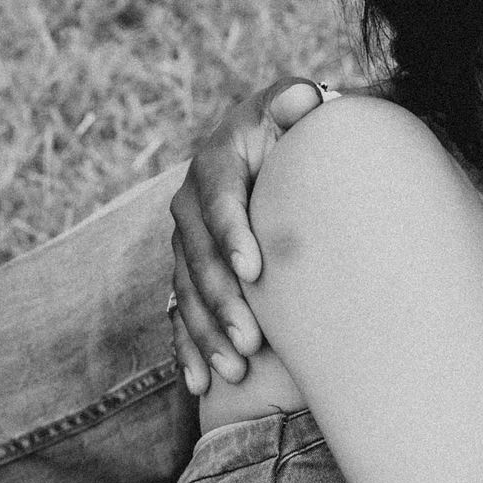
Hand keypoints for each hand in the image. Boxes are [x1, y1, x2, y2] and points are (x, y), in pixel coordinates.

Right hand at [167, 75, 330, 392]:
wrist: (272, 148)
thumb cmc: (296, 129)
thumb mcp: (295, 106)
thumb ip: (297, 101)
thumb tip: (303, 97)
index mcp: (216, 162)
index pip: (220, 200)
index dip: (231, 235)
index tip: (254, 271)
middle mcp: (191, 203)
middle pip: (199, 258)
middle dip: (221, 302)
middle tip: (251, 341)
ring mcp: (185, 242)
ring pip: (187, 293)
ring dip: (207, 334)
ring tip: (236, 370)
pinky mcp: (186, 273)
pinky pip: (179, 315)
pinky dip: (188, 350)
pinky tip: (201, 384)